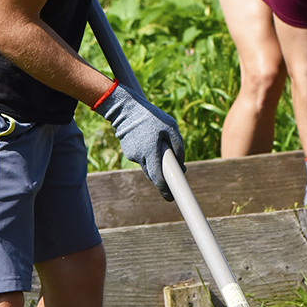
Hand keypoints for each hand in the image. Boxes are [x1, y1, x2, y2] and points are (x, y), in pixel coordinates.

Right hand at [95, 83, 184, 199]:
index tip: (171, 198)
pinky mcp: (128, 151)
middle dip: (163, 177)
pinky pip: (142, 158)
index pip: (158, 178)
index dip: (165, 189)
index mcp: (150, 152)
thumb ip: (179, 146)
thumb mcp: (171, 127)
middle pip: (153, 175)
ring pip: (148, 166)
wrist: (125, 108)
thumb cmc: (151, 116)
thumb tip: (181, 164)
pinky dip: (148, 154)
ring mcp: (132, 155)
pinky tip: (149, 141)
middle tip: (176, 174)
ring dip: (156, 163)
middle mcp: (139, 157)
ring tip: (161, 146)